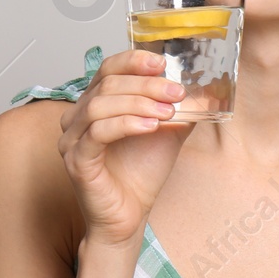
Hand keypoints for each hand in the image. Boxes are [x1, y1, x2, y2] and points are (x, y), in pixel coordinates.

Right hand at [57, 48, 193, 247]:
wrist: (130, 217)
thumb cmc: (140, 176)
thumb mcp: (167, 134)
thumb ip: (179, 110)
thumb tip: (205, 89)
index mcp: (95, 105)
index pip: (108, 69)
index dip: (133, 61)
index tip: (162, 62)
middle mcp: (77, 118)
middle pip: (108, 84)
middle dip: (146, 85)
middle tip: (177, 92)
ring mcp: (73, 140)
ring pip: (100, 105)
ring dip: (139, 103)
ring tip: (168, 112)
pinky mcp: (76, 161)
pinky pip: (97, 133)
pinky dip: (126, 124)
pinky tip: (151, 127)